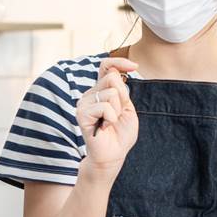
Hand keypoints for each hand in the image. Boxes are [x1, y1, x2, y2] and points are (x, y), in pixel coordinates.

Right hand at [77, 56, 138, 173]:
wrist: (113, 155)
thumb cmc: (120, 133)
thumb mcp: (127, 108)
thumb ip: (122, 90)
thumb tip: (116, 72)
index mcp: (101, 90)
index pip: (106, 66)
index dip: (120, 61)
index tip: (135, 66)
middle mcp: (91, 93)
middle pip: (112, 77)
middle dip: (123, 96)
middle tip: (118, 113)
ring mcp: (84, 102)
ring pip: (111, 92)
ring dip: (117, 110)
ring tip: (110, 122)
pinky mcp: (82, 113)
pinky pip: (105, 106)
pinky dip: (111, 118)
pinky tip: (104, 127)